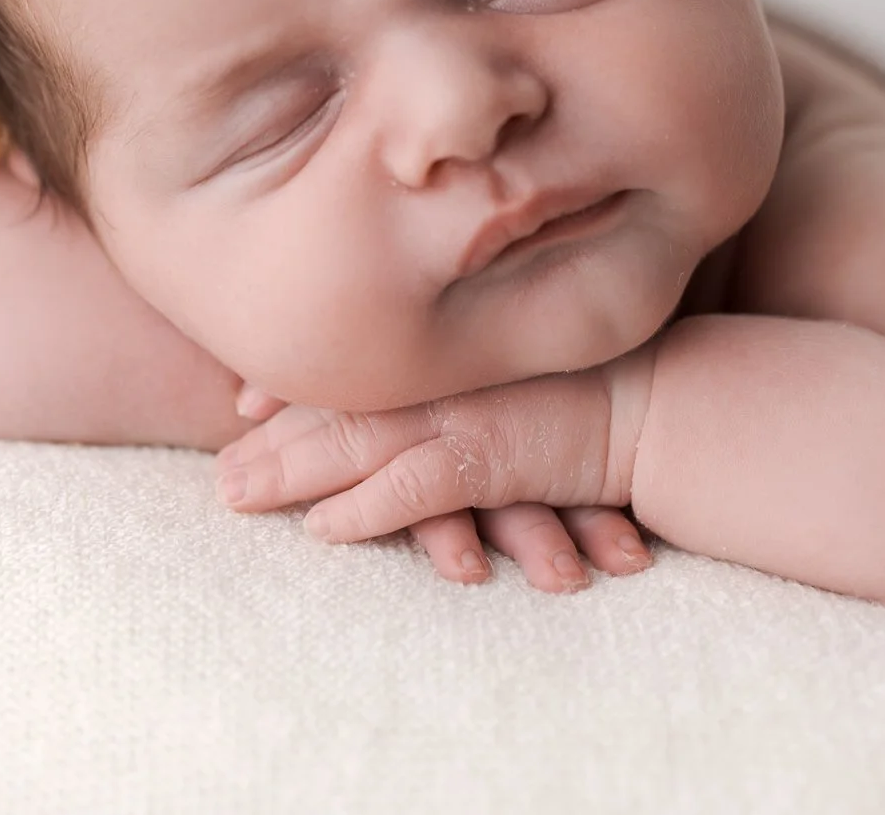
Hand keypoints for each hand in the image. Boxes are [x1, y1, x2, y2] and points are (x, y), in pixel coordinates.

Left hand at [218, 348, 658, 591]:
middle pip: (339, 407)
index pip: (357, 368)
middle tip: (218, 476)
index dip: (294, 387)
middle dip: (271, 442)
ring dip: (290, 472)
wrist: (667, 398)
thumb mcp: (526, 369)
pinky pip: (415, 488)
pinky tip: (322, 531)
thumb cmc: (606, 386)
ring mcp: (465, 413)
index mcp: (450, 354)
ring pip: (356, 443)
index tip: (241, 405)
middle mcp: (447, 377)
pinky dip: (365, 509)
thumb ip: (476, 376)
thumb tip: (440, 394)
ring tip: (233, 497)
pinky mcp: (493, 456)